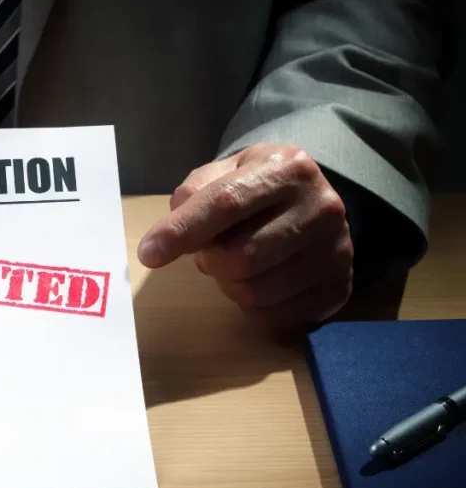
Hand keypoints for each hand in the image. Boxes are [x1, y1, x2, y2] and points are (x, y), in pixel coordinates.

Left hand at [137, 143, 353, 331]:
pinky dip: (252, 308)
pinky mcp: (339, 288)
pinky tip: (261, 282)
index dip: (182, 231)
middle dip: (210, 261)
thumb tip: (170, 235)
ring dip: (229, 285)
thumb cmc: (255, 188)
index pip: (226, 203)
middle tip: (211, 250)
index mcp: (288, 168)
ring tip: (238, 262)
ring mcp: (337, 252)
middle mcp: (322, 208)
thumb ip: (193, 195)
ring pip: (255, 293)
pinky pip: (273, 319)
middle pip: (240, 257)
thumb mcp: (224, 173)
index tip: (149, 254)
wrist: (313, 203)